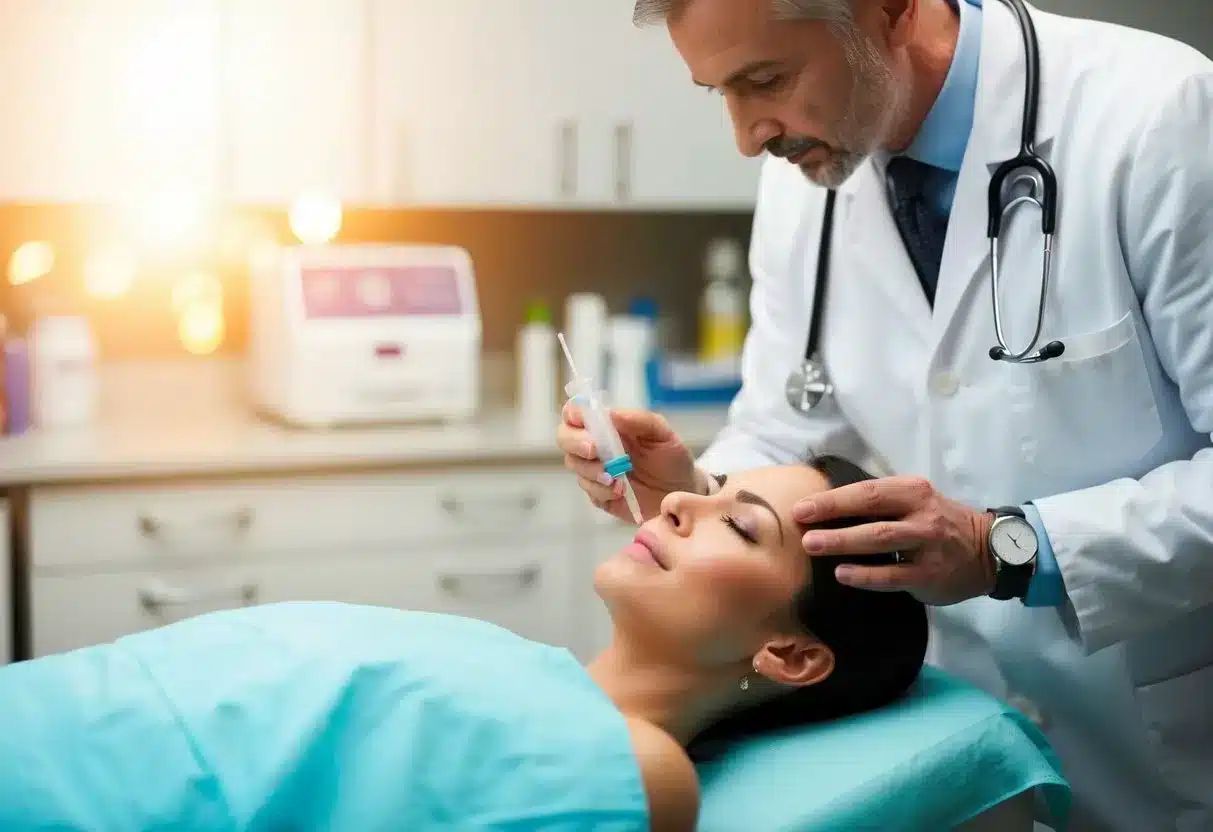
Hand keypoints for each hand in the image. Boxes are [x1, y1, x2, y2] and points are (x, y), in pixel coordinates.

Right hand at [556, 402, 700, 523]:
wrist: (682, 493)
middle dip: (576, 444)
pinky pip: (589, 490)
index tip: (585, 423)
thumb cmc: (672, 458)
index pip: (576, 412)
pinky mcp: (599, 494)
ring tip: (618, 479)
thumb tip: (612, 413)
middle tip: (595, 451)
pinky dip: (602, 491)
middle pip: (565, 437)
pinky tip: (621, 492)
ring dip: (592, 471)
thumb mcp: (664, 435)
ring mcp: (595, 470)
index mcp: (608, 425)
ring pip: (574, 465)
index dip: (574, 414)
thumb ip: (641, 420)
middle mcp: (596, 445)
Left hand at [793, 476, 996, 605]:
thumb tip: (826, 507)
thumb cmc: (938, 522)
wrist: (989, 551)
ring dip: (843, 542)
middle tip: (800, 524)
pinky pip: (893, 576)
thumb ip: (880, 503)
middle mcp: (922, 513)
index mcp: (913, 491)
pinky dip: (866, 575)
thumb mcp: (915, 501)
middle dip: (832, 515)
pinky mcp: (931, 575)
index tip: (802, 506)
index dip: (833, 498)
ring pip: (881, 540)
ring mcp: (928, 544)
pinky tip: (843, 574)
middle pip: (871, 511)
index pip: (867, 491)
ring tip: (813, 546)